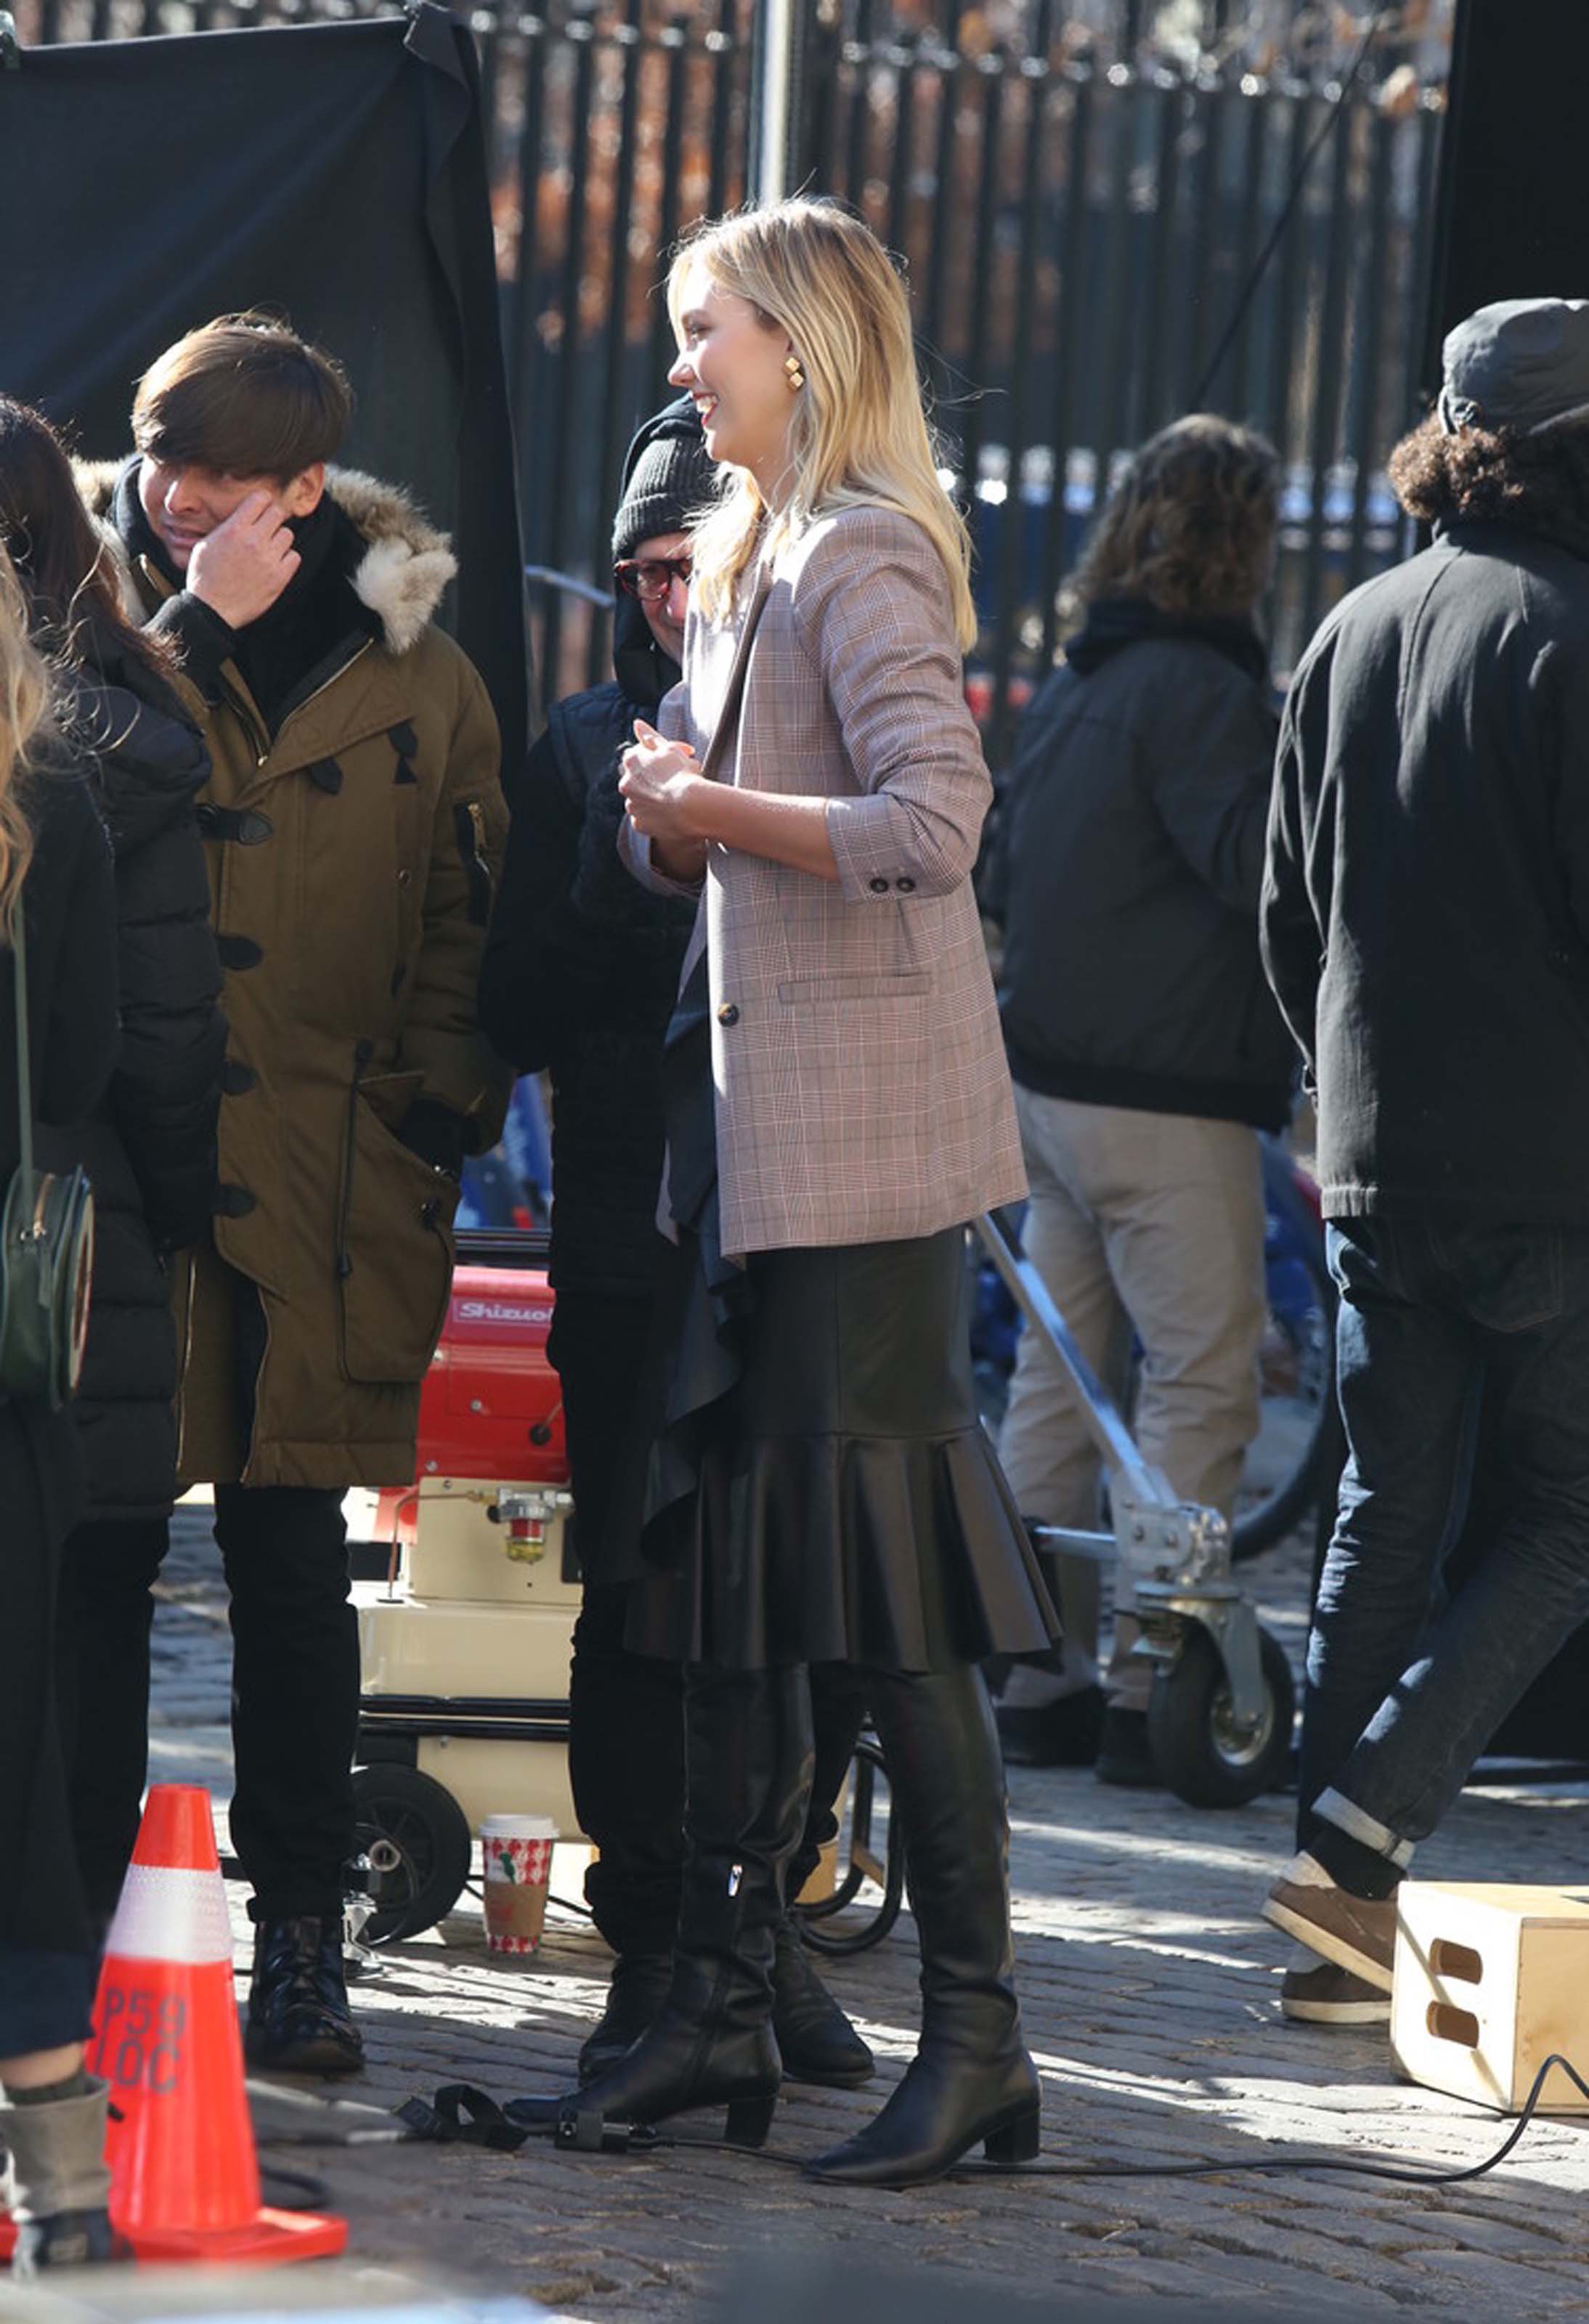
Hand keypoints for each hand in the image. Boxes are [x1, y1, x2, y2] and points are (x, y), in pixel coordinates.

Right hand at [186, 492, 300, 626]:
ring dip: (279, 539)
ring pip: (288, 534)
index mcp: (234, 529)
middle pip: (278, 513)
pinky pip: (295, 557)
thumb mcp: (206, 544)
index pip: (261, 498)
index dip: (261, 501)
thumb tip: (242, 514)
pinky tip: (275, 563)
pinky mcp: (279, 578)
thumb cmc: (204, 577)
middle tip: (265, 529)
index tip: (260, 509)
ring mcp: (268, 560)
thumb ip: (227, 527)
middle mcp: (253, 541)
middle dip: (271, 518)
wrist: (211, 609)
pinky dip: (287, 558)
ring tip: (268, 549)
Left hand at [619, 719, 705, 852]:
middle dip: (655, 778)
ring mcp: (631, 805)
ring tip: (677, 798)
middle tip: (679, 779)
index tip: (676, 760)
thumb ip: (651, 737)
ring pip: (643, 799)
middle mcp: (625, 783)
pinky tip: (672, 813)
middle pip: (640, 778)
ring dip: (655, 797)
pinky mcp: (639, 824)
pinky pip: (646, 818)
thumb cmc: (683, 774)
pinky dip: (656, 815)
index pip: (639, 754)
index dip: (658, 756)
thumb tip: (636, 723)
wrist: (691, 808)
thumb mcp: (670, 749)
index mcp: (631, 761)